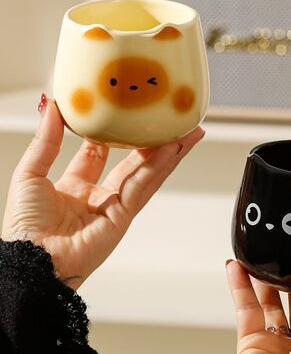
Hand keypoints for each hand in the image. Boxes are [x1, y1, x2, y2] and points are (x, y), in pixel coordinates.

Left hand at [2, 95, 204, 288]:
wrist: (30, 261)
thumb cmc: (23, 228)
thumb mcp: (30, 173)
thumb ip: (45, 140)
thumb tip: (51, 107)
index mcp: (75, 186)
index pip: (99, 153)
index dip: (112, 134)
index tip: (123, 114)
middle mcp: (99, 196)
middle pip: (133, 163)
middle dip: (153, 143)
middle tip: (170, 124)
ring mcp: (114, 206)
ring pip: (147, 173)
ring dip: (169, 153)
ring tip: (188, 133)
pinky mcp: (124, 216)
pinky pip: (143, 186)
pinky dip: (159, 166)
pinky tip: (172, 149)